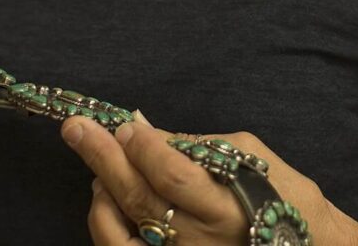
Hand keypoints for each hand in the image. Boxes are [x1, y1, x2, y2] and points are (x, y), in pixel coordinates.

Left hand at [62, 114, 341, 244]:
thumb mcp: (248, 155)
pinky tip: (103, 199)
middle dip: (103, 156)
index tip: (126, 124)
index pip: (173, 175)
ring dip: (101, 191)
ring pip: (123, 232)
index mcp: (226, 207)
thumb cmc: (282, 195)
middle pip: (139, 198)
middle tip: (75, 127)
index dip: (145, 147)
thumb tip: (144, 127)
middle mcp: (201, 242)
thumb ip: (197, 144)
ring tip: (95, 161)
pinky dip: (106, 225)